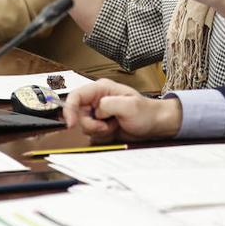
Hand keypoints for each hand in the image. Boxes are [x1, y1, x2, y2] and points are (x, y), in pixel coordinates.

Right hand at [63, 79, 182, 141]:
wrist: (155, 125)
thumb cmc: (146, 112)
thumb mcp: (130, 106)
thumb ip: (109, 104)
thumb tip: (96, 110)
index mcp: (101, 89)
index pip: (76, 96)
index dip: (69, 109)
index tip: (71, 124)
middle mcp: (97, 100)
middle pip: (78, 114)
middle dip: (92, 125)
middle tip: (107, 126)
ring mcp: (98, 113)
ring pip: (84, 126)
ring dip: (98, 131)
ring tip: (114, 126)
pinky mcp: (101, 124)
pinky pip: (92, 133)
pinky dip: (102, 136)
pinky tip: (114, 130)